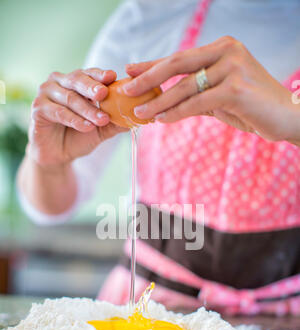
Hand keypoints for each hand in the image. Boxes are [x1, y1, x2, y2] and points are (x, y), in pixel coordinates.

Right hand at [29, 68, 126, 168]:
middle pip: (77, 80)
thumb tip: (138, 118)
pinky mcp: (37, 109)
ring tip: (102, 120)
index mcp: (75, 81)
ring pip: (70, 98)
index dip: (100, 75)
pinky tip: (86, 127)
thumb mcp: (101, 129)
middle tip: (105, 93)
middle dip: (92, 87)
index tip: (113, 76)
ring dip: (87, 110)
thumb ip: (115, 122)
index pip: (89, 74)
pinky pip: (58, 112)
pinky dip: (73, 120)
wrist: (58, 155)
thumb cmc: (79, 136)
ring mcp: (46, 94)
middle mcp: (59, 82)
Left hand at [124, 36, 298, 143]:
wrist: (288, 117)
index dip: (152, 65)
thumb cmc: (253, 108)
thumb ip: (197, 92)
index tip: (130, 71)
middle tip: (127, 90)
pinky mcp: (236, 89)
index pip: (180, 57)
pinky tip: (161, 120)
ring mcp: (232, 67)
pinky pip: (197, 103)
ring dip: (158, 102)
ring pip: (184, 87)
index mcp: (222, 48)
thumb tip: (165, 100)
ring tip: (139, 113)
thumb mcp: (221, 96)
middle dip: (148, 78)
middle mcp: (227, 51)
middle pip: (177, 64)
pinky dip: (176, 113)